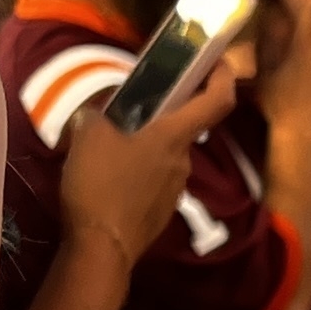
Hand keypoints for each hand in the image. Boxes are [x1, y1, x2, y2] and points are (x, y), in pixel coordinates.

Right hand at [54, 44, 242, 259]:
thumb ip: (96, 116)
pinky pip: (154, 181)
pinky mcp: (161, 212)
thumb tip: (95, 115)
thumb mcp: (89, 136)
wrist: (102, 248)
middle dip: (160, 116)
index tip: (216, 61)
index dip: (222, 76)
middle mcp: (184, 161)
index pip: (218, 100)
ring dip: (144, 146)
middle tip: (128, 109)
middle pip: (182, 128)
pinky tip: (109, 179)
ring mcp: (175, 189)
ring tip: (108, 147)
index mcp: (174, 136)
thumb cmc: (100, 184)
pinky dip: (138, 173)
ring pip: (164, 156)